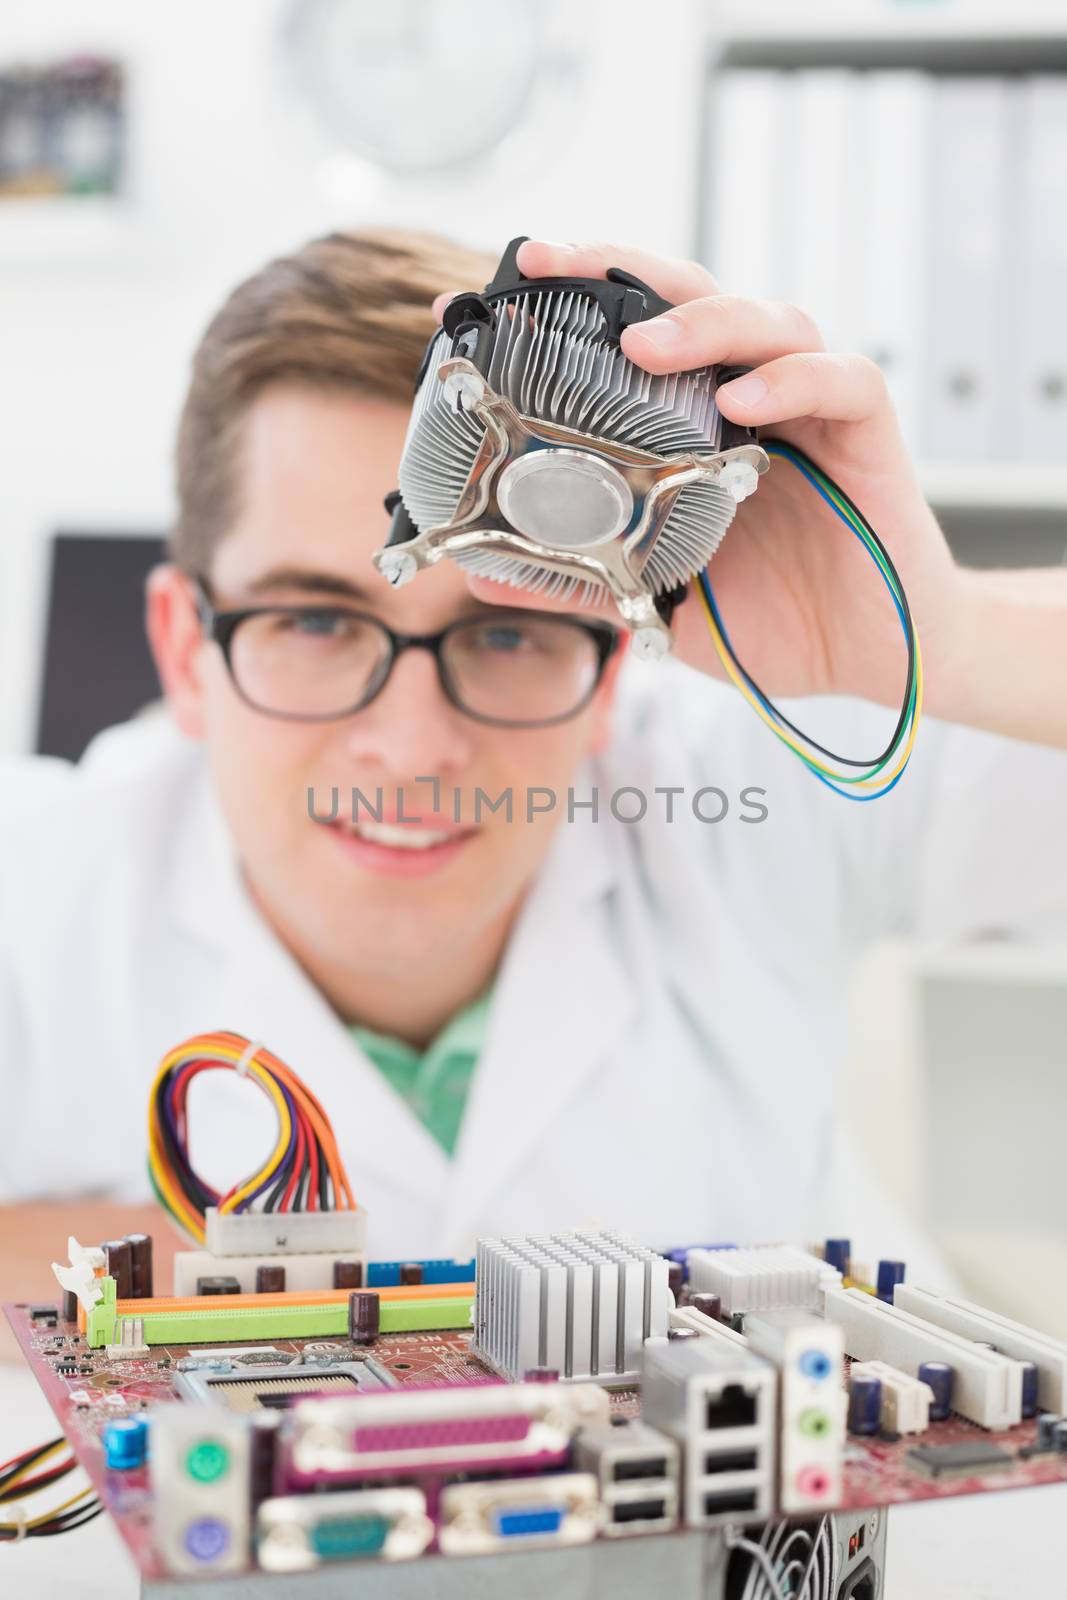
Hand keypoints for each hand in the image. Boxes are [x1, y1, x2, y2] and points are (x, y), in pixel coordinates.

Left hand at [437, 239, 967, 716]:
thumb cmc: (769, 619)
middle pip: (691, 296)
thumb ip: (582, 579)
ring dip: (704, 321)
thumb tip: (482, 571)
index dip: (563, 309)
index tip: (476, 303)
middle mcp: (751, 398)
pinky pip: (842, 382)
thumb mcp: (656, 601)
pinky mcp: (868, 436)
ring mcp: (811, 410)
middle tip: (550, 265)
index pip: (628, 338)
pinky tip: (742, 400)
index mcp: (694, 425)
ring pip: (769, 320)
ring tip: (643, 343)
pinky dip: (792, 379)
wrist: (867, 662)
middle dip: (619, 269)